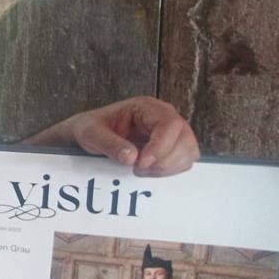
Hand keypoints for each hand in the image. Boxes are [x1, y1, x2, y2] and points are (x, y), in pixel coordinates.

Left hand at [62, 97, 198, 175]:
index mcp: (146, 107)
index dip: (161, 147)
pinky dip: (169, 171)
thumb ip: (109, 144)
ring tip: (141, 169)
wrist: (89, 135)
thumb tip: (132, 157)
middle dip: (164, 161)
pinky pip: (184, 161)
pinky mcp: (172, 146)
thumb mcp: (91, 134)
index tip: (141, 163)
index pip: (170, 124)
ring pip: (189, 152)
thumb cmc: (90, 129)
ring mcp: (171, 132)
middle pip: (185, 139)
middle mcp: (163, 116)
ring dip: (168, 167)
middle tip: (138, 168)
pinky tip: (148, 171)